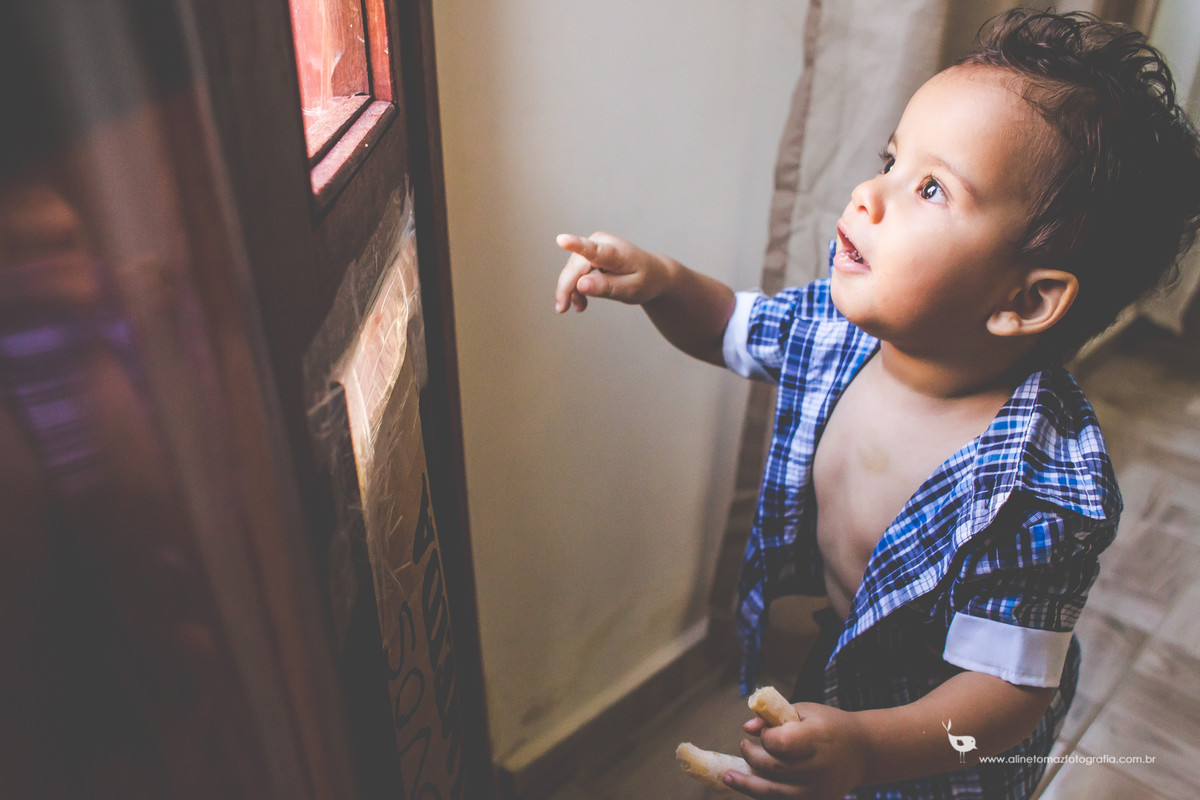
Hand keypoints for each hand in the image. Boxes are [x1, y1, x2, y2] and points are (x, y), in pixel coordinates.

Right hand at [554, 232, 667, 312]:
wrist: (653, 273)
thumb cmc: (644, 281)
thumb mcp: (630, 290)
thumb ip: (606, 287)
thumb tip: (580, 285)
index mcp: (617, 252)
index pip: (594, 249)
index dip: (576, 245)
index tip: (561, 240)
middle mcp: (602, 242)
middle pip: (575, 266)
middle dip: (566, 288)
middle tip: (561, 309)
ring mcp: (595, 244)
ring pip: (572, 269)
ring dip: (571, 290)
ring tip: (580, 307)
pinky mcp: (590, 251)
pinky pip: (575, 270)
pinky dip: (575, 287)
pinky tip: (580, 301)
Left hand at [725, 703, 868, 798]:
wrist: (863, 752)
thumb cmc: (828, 725)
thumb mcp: (804, 711)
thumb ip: (774, 717)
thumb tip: (746, 727)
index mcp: (818, 738)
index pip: (781, 743)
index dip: (766, 738)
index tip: (764, 733)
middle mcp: (820, 767)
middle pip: (774, 768)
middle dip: (751, 757)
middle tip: (743, 746)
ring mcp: (819, 789)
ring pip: (775, 791)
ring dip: (748, 783)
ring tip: (728, 776)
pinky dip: (765, 794)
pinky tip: (750, 785)